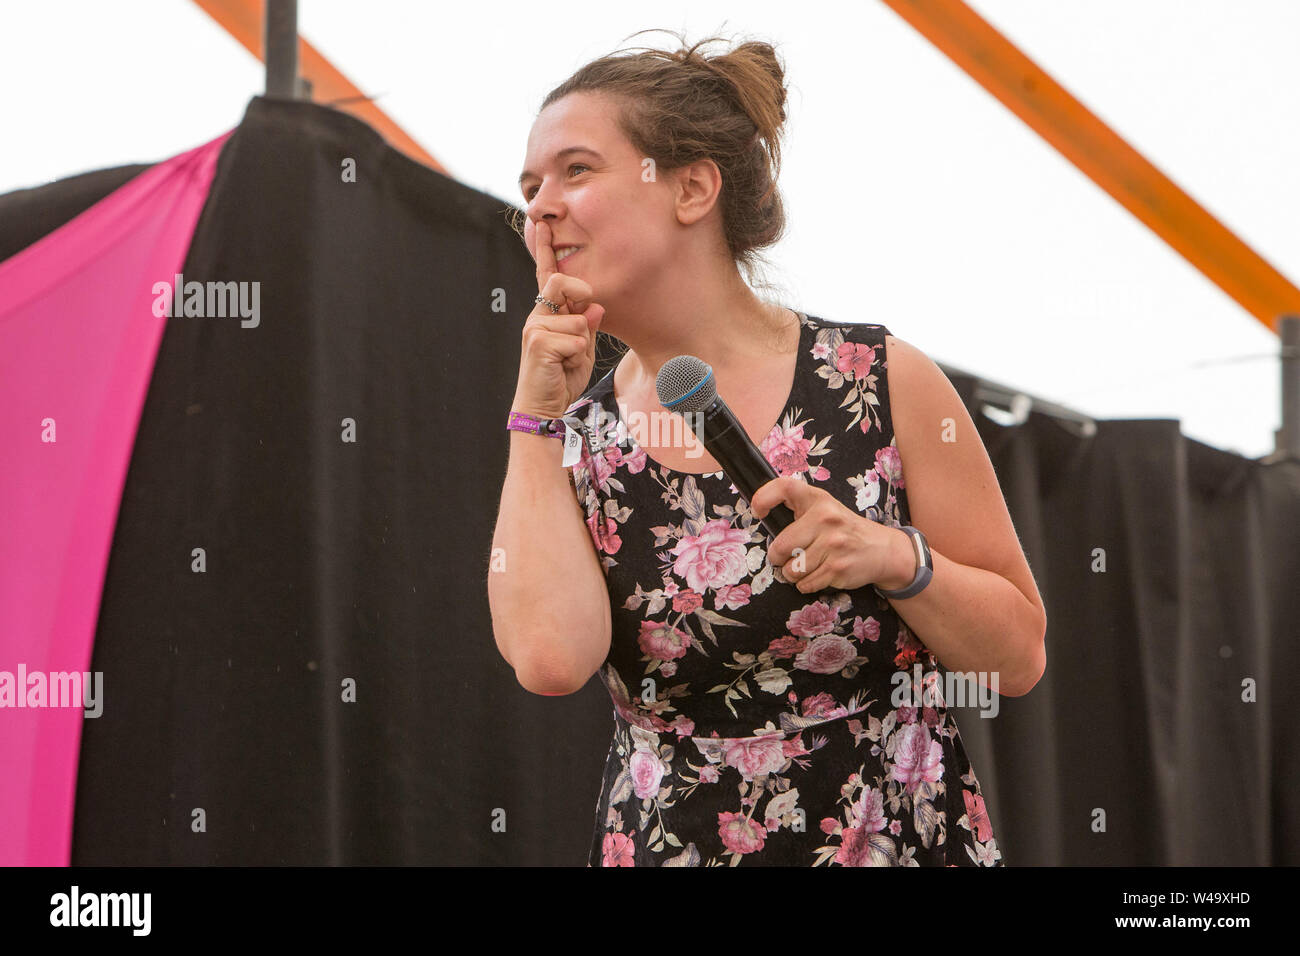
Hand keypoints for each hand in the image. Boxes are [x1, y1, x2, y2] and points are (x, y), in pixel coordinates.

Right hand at [513, 220, 605, 416]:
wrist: (541, 406)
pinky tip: (563, 368)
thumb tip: (595, 305)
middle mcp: (537, 315)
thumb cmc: (561, 377)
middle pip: (560, 281)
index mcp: (546, 313)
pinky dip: (578, 357)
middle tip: (583, 319)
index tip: (543, 224)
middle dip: (579, 292)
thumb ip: (587, 325)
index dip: (544, 249)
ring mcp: (535, 327)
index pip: (546, 276)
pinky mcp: (538, 342)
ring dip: (582, 345)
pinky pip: (576, 340)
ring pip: (578, 320)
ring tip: (567, 361)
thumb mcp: (581, 349)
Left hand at [749, 475, 912, 593]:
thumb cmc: (844, 529)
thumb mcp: (825, 508)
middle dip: (777, 557)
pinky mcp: (838, 568)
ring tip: (805, 565)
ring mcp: (833, 545)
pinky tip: (818, 573)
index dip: (764, 498)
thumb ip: (799, 508)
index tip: (758, 511)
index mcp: (819, 500)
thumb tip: (762, 514)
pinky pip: (806, 584)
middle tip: (784, 557)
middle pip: (781, 547)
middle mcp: (826, 519)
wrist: (882, 549)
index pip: (784, 487)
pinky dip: (806, 584)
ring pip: (792, 570)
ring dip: (792, 573)